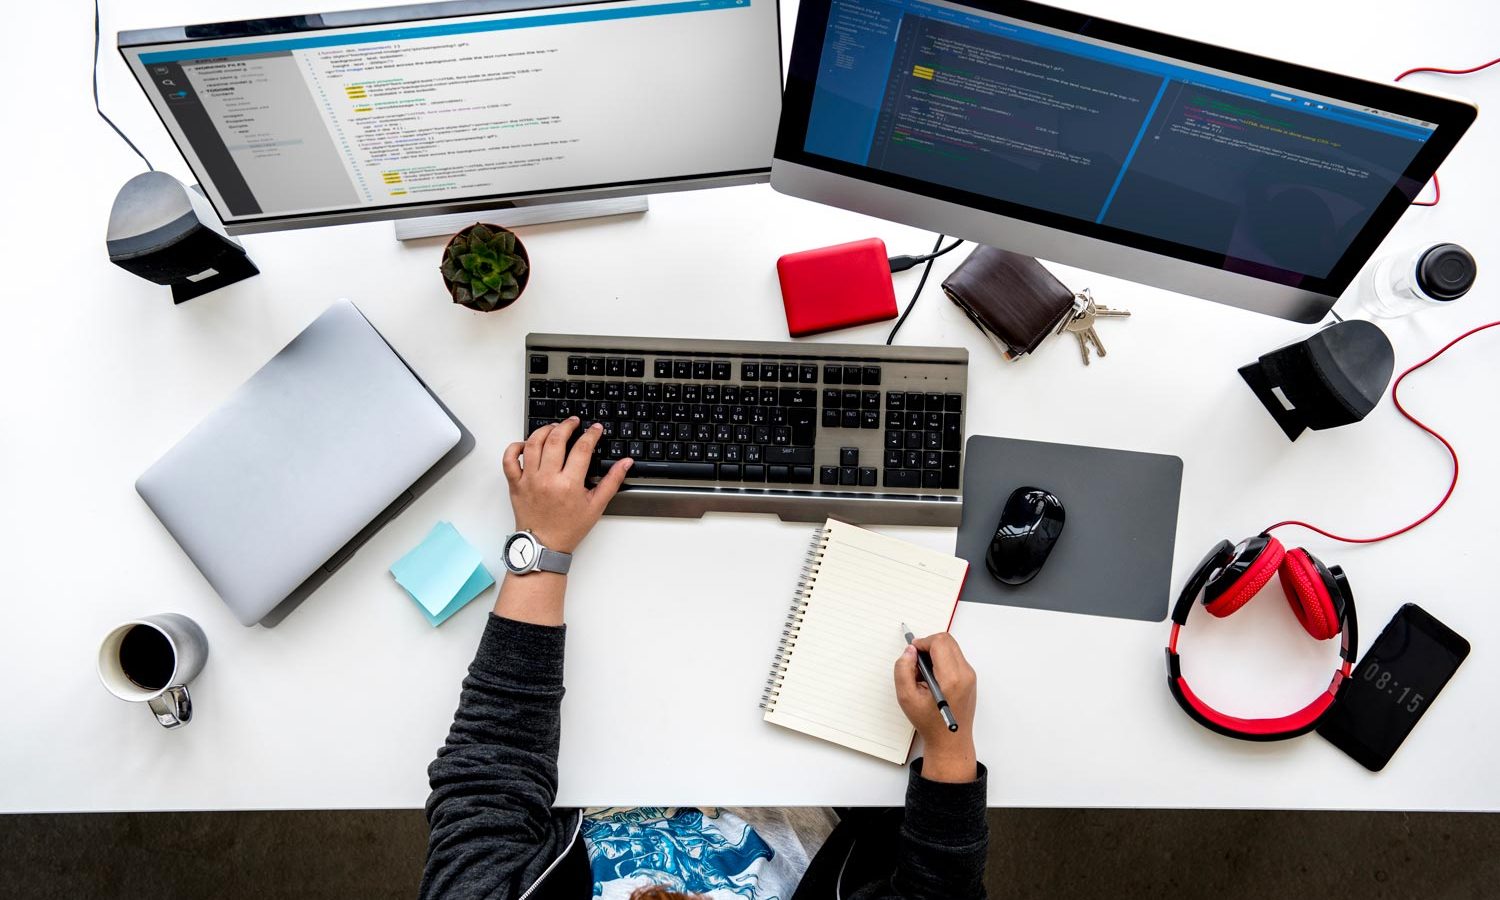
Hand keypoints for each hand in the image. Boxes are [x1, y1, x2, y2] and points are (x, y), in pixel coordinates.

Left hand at [502, 418, 630, 553]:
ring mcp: (529, 480)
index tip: (595, 429)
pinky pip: (509, 459)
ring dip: (543, 431)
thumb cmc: (569, 528)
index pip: (582, 448)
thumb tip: (625, 463)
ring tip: (553, 428)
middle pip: (555, 440)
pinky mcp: (515, 484)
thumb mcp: (596, 506)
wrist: (544, 546)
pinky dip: (515, 447)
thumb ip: (612, 481)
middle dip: (567, 426)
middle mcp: (547, 479)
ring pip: (532, 444)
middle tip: (574, 422)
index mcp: (569, 484)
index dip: (591, 434)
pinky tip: (526, 444)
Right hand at [894, 632, 977, 782]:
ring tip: (923, 675)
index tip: (912, 653)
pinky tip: (932, 679)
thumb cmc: (929, 723)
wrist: (950, 741)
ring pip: (951, 648)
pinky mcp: (970, 678)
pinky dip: (941, 661)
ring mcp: (970, 676)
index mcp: (951, 679)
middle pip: (947, 641)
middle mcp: (965, 674)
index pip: (939, 642)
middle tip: (916, 664)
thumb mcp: (906, 697)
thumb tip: (909, 651)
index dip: (922, 643)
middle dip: (928, 646)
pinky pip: (954, 658)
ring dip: (935, 654)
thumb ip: (903, 670)